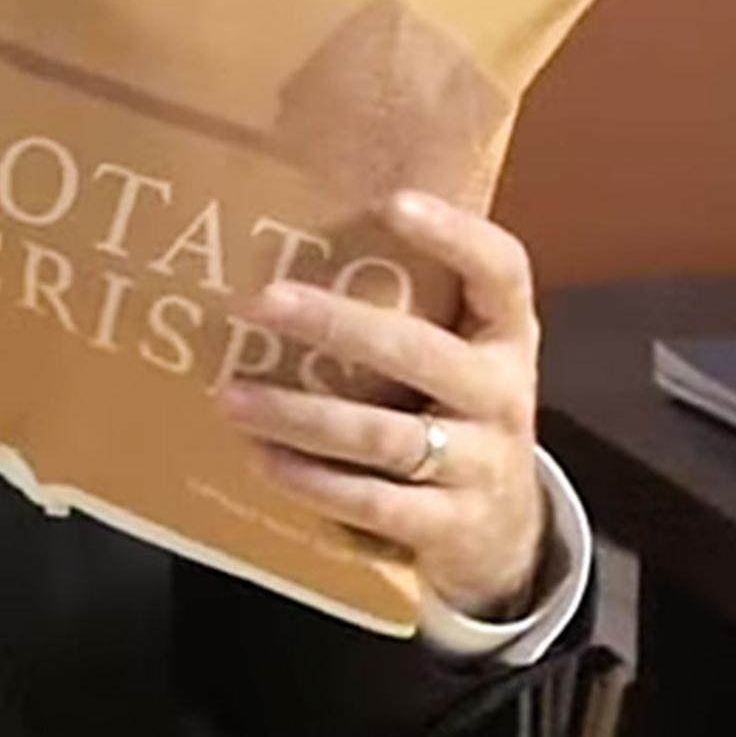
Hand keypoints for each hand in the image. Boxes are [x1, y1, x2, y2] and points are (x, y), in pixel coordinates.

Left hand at [220, 191, 548, 616]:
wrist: (506, 535)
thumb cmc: (451, 418)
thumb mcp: (452, 362)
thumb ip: (404, 314)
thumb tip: (281, 239)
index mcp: (505, 339)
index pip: (502, 272)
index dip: (456, 235)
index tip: (392, 201)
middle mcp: (504, 395)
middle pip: (423, 354)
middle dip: (339, 325)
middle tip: (261, 302)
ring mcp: (483, 464)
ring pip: (386, 435)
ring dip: (301, 415)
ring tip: (229, 397)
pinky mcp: (453, 527)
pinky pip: (376, 502)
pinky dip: (315, 482)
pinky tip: (263, 460)